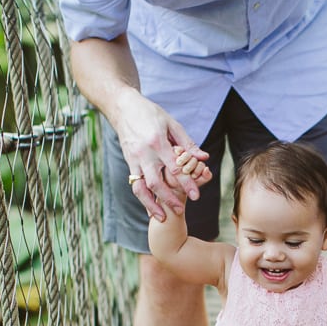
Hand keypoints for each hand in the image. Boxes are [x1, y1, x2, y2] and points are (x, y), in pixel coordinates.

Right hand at [114, 91, 209, 221]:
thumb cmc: (151, 114)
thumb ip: (187, 143)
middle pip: (156, 182)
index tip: (196, 195)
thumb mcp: (172, 124)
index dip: (186, 183)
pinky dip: (142, 198)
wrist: (123, 107)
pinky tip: (150, 208)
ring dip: (151, 204)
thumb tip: (204, 158)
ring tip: (162, 218)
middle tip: (181, 211)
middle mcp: (144, 154)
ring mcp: (134, 160)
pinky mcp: (129, 163)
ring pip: (141, 188)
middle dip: (169, 199)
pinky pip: (135, 184)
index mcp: (158, 142)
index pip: (175, 167)